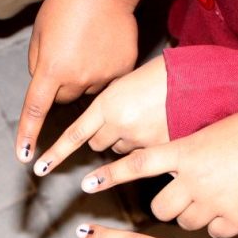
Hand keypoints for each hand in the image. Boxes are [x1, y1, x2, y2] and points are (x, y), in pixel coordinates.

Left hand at [16, 0, 140, 162]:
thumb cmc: (67, 4)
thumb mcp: (40, 34)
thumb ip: (39, 66)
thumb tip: (45, 88)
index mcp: (52, 69)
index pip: (35, 110)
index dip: (29, 134)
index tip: (25, 157)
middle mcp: (78, 78)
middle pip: (64, 100)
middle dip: (62, 86)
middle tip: (67, 57)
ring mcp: (103, 77)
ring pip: (87, 92)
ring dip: (84, 78)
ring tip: (87, 48)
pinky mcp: (123, 71)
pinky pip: (108, 83)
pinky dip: (104, 71)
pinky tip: (103, 48)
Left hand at [33, 55, 166, 173]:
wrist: (198, 74)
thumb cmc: (160, 69)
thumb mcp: (125, 79)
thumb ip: (108, 100)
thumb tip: (99, 116)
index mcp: (107, 104)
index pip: (74, 135)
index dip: (56, 154)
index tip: (40, 168)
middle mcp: (120, 126)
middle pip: (97, 144)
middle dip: (101, 135)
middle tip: (117, 118)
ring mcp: (141, 139)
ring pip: (119, 150)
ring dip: (123, 140)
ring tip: (142, 117)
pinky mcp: (160, 148)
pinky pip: (142, 154)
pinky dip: (144, 146)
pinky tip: (156, 127)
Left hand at [74, 106, 237, 237]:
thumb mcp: (211, 133)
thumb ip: (185, 153)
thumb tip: (167, 167)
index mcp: (186, 152)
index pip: (137, 165)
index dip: (109, 175)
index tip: (86, 185)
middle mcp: (195, 180)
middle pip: (160, 210)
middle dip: (168, 206)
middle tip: (186, 197)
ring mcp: (214, 203)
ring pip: (185, 224)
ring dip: (193, 216)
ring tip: (217, 198)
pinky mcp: (236, 222)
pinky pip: (214, 233)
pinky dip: (220, 225)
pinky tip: (236, 208)